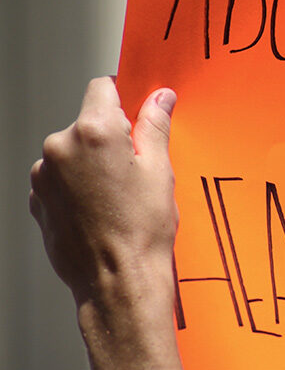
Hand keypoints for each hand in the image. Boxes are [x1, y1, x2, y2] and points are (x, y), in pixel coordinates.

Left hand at [29, 76, 178, 325]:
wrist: (117, 282)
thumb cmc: (142, 231)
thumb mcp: (161, 171)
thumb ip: (155, 126)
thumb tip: (159, 98)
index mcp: (95, 132)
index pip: (103, 87)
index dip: (123, 96)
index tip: (136, 113)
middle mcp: (61, 147)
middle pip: (87, 123)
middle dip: (110, 139)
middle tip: (136, 169)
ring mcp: (44, 175)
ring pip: (72, 152)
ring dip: (91, 164)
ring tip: (118, 197)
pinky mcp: (39, 199)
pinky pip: (60, 179)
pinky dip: (77, 187)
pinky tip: (101, 210)